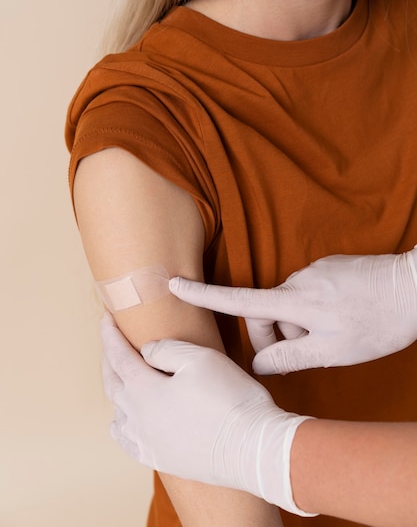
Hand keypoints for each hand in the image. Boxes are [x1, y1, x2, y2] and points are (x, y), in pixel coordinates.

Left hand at [100, 313, 314, 516]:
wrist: (253, 448)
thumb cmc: (230, 399)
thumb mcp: (200, 358)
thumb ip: (166, 350)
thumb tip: (146, 352)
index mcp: (144, 391)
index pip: (118, 357)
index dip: (110, 335)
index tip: (106, 318)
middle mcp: (138, 419)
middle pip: (113, 383)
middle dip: (109, 359)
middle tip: (110, 341)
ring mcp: (148, 443)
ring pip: (118, 412)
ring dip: (115, 389)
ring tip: (119, 376)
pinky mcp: (161, 459)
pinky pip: (128, 441)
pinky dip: (122, 424)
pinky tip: (125, 420)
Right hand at [169, 249, 416, 373]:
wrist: (414, 287)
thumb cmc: (376, 323)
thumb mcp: (332, 350)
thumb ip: (290, 356)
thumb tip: (258, 363)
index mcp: (294, 301)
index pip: (238, 300)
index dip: (203, 295)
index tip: (174, 284)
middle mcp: (298, 281)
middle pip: (266, 312)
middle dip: (277, 334)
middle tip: (307, 351)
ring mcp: (314, 272)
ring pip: (292, 307)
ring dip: (302, 326)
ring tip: (335, 335)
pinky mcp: (329, 268)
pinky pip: (310, 294)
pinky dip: (317, 312)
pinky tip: (343, 319)